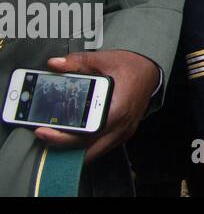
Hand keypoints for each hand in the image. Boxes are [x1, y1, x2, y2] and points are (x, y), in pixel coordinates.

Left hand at [34, 50, 158, 163]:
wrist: (151, 72)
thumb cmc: (131, 67)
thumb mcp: (105, 60)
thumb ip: (78, 62)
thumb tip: (55, 64)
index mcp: (117, 110)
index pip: (86, 134)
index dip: (62, 137)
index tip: (43, 131)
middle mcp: (121, 126)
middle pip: (87, 150)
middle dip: (62, 146)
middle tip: (43, 135)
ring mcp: (123, 133)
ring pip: (93, 153)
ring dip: (73, 149)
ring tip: (53, 137)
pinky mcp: (122, 134)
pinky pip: (100, 148)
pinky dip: (85, 146)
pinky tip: (71, 136)